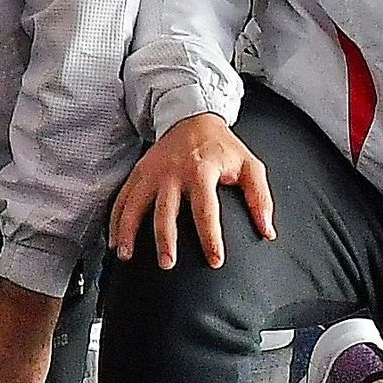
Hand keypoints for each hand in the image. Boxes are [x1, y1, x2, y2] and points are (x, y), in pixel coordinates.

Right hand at [110, 113, 274, 269]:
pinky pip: (122, 199)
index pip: (206, 210)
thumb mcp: (250, 167)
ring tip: (126, 255)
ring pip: (135, 205)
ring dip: (129, 231)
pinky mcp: (138, 173)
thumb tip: (267, 232)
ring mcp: (151, 172)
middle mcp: (172, 172)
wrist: (191, 118)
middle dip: (164, 239)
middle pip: (165, 210)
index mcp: (202, 171)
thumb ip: (260, 199)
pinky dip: (115, 221)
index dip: (211, 237)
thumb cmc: (222, 147)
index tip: (214, 261)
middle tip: (167, 263)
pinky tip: (115, 241)